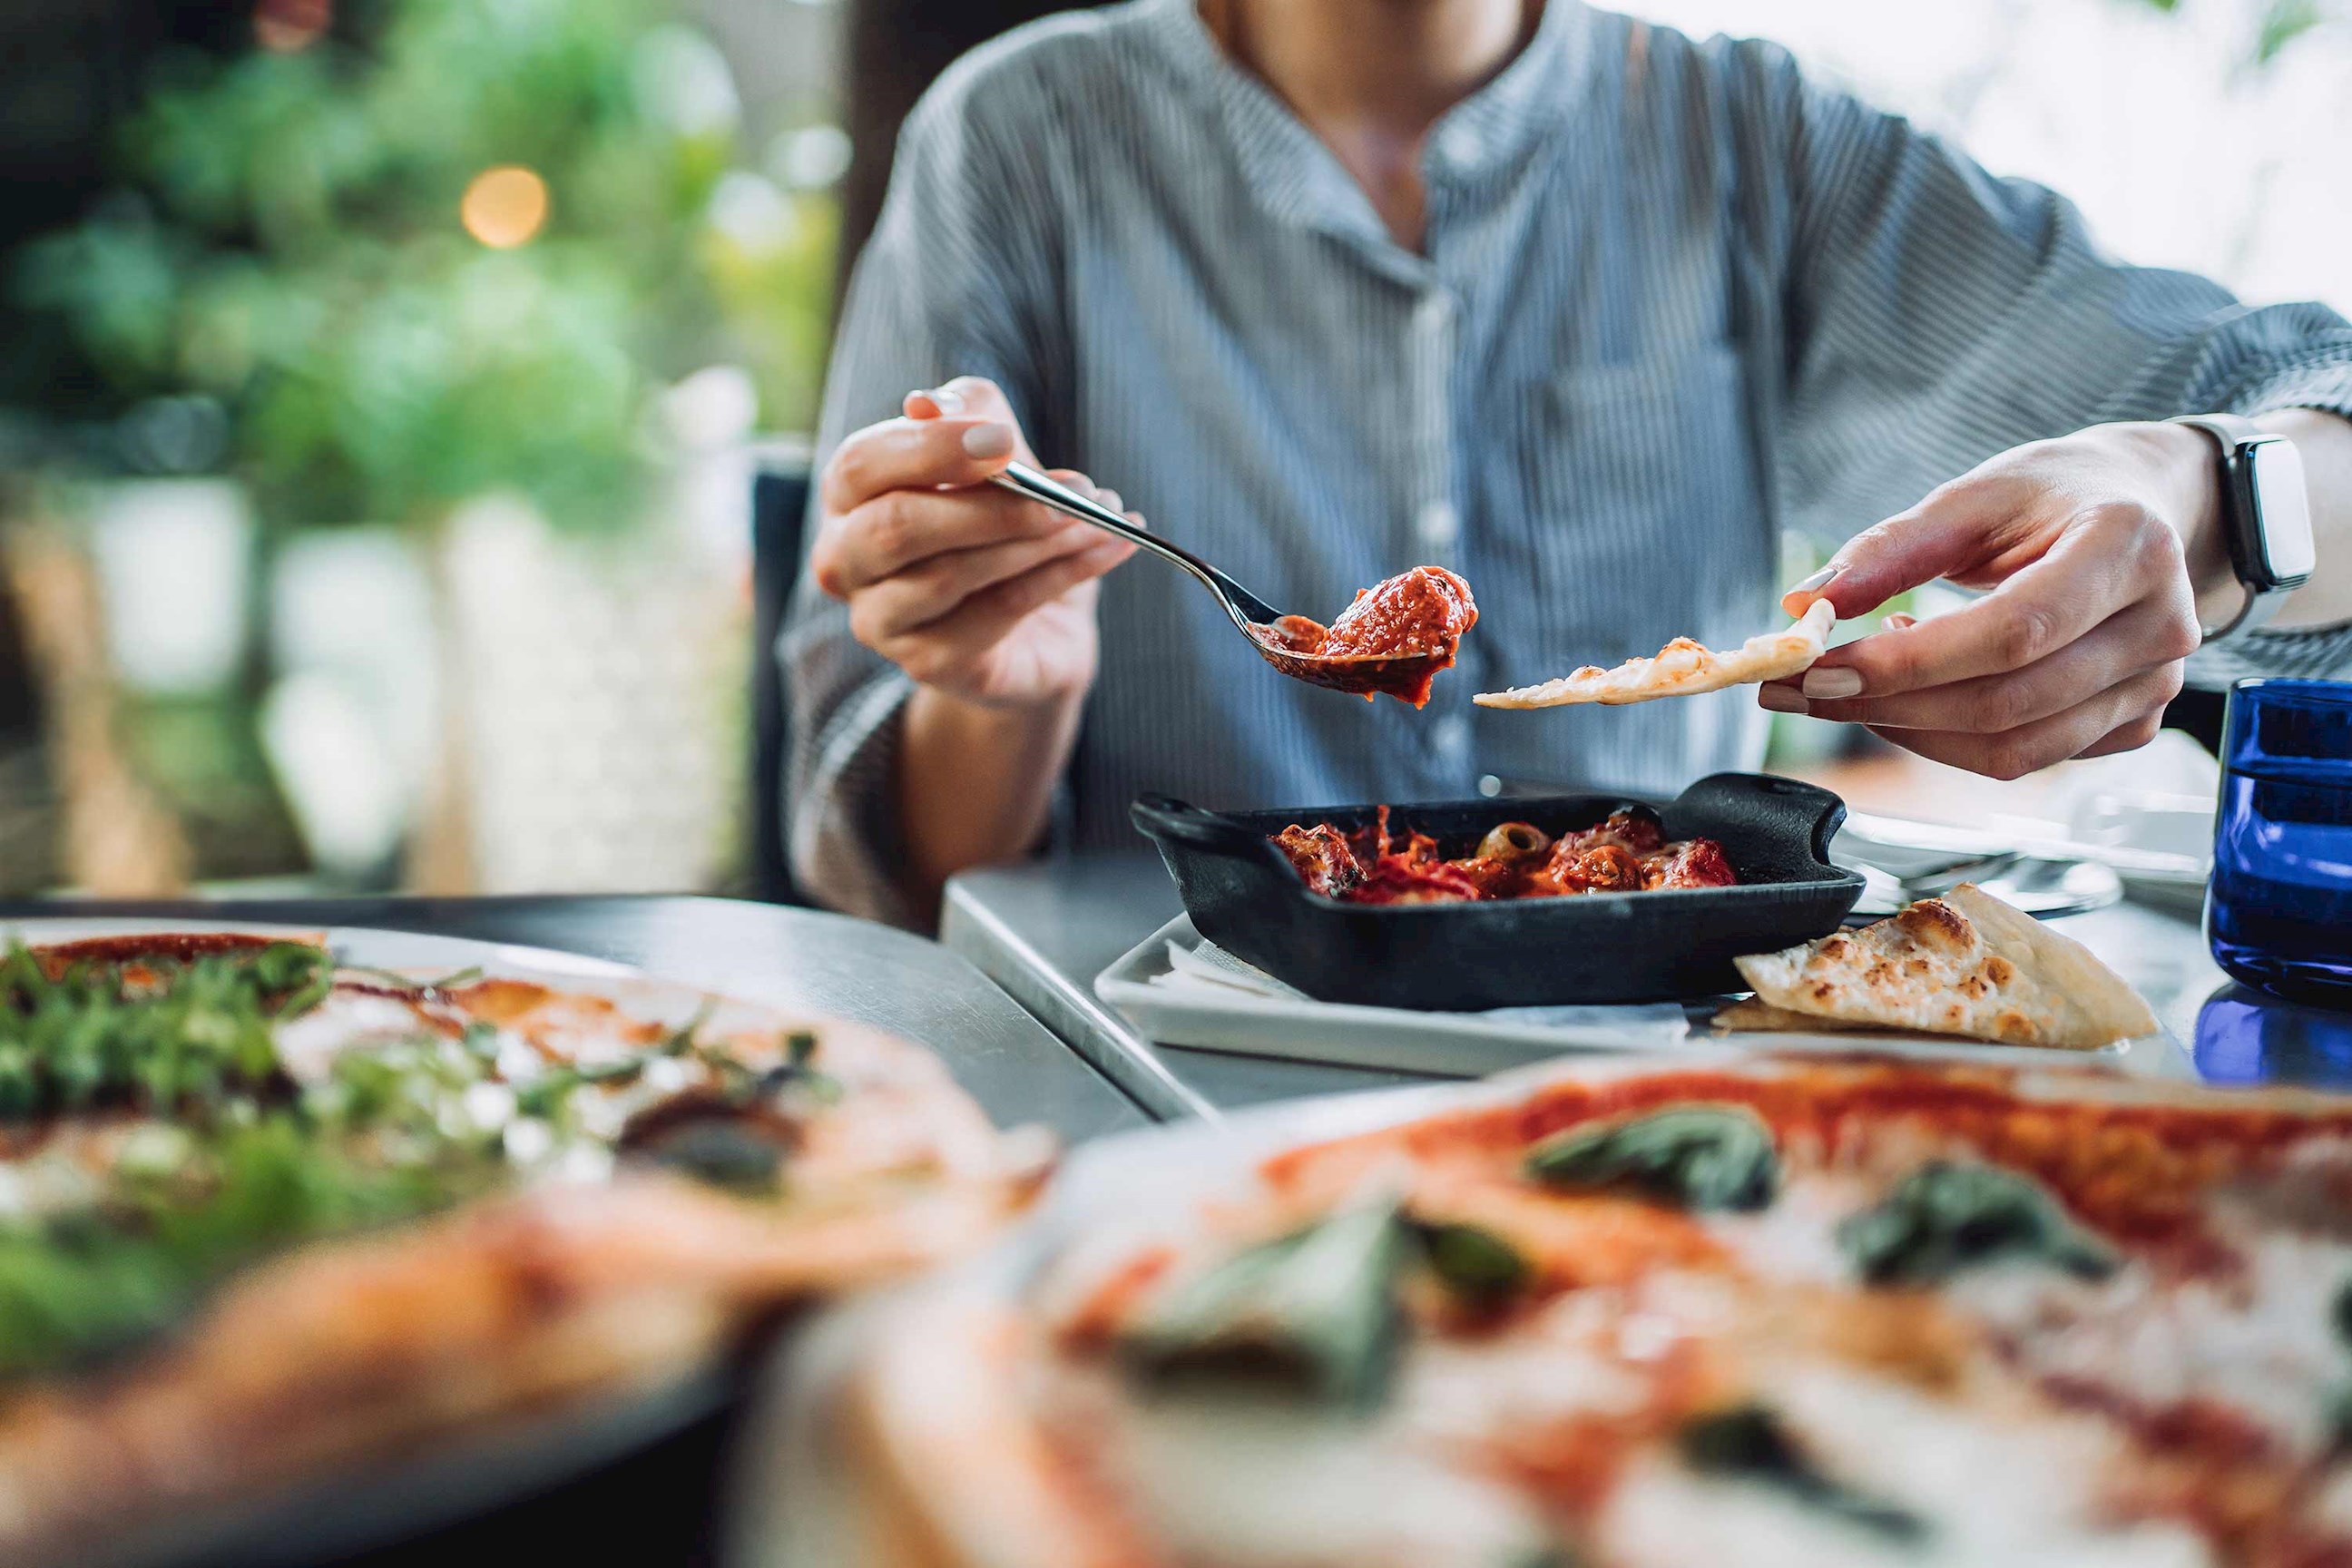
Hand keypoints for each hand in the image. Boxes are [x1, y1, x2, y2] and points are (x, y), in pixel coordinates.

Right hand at [811, 376, 1138, 707]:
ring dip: (1038, 540)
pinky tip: (1108, 548)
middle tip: (1071, 486)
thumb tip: (928, 403)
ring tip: (1099, 515)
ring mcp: (879, 620)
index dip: (930, 450)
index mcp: (848, 498)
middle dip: (990, 505)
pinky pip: (997, 613)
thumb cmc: (1003, 525)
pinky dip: (1060, 575)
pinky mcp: (927, 663)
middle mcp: (845, 561)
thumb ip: (971, 415)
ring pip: (951, 575)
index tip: (1003, 439)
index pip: (861, 466)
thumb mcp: (996, 455)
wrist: (1037, 626)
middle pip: (897, 527)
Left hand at [1758, 423, 2208, 779]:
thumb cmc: (2057, 496)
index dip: (1910, 662)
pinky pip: (2025, 758)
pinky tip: (1924, 688)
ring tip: (1860, 680)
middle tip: (1804, 687)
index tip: (1820, 667)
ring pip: (2012, 749)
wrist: (2144, 511)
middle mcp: (2159, 625)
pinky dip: (1951, 738)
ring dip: (1911, 729)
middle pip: (2006, 702)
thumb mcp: (1977, 496)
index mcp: (2129, 548)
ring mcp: (2154, 685)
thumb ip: (1892, 548)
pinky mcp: (2134, 724)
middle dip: (1887, 705)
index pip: (2013, 632)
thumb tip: (1809, 604)